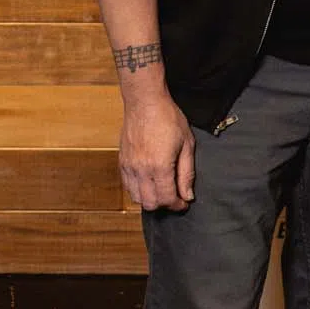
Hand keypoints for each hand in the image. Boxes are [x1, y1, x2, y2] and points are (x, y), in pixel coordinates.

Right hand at [118, 91, 194, 211]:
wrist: (145, 103)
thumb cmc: (169, 119)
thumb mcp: (187, 144)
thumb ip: (186, 173)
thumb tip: (188, 195)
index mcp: (159, 166)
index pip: (166, 198)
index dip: (177, 205)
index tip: (184, 203)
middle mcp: (140, 170)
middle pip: (150, 203)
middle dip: (164, 205)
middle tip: (175, 198)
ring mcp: (128, 167)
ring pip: (136, 198)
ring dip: (151, 199)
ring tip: (163, 190)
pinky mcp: (121, 163)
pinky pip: (128, 186)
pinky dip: (139, 191)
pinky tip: (150, 183)